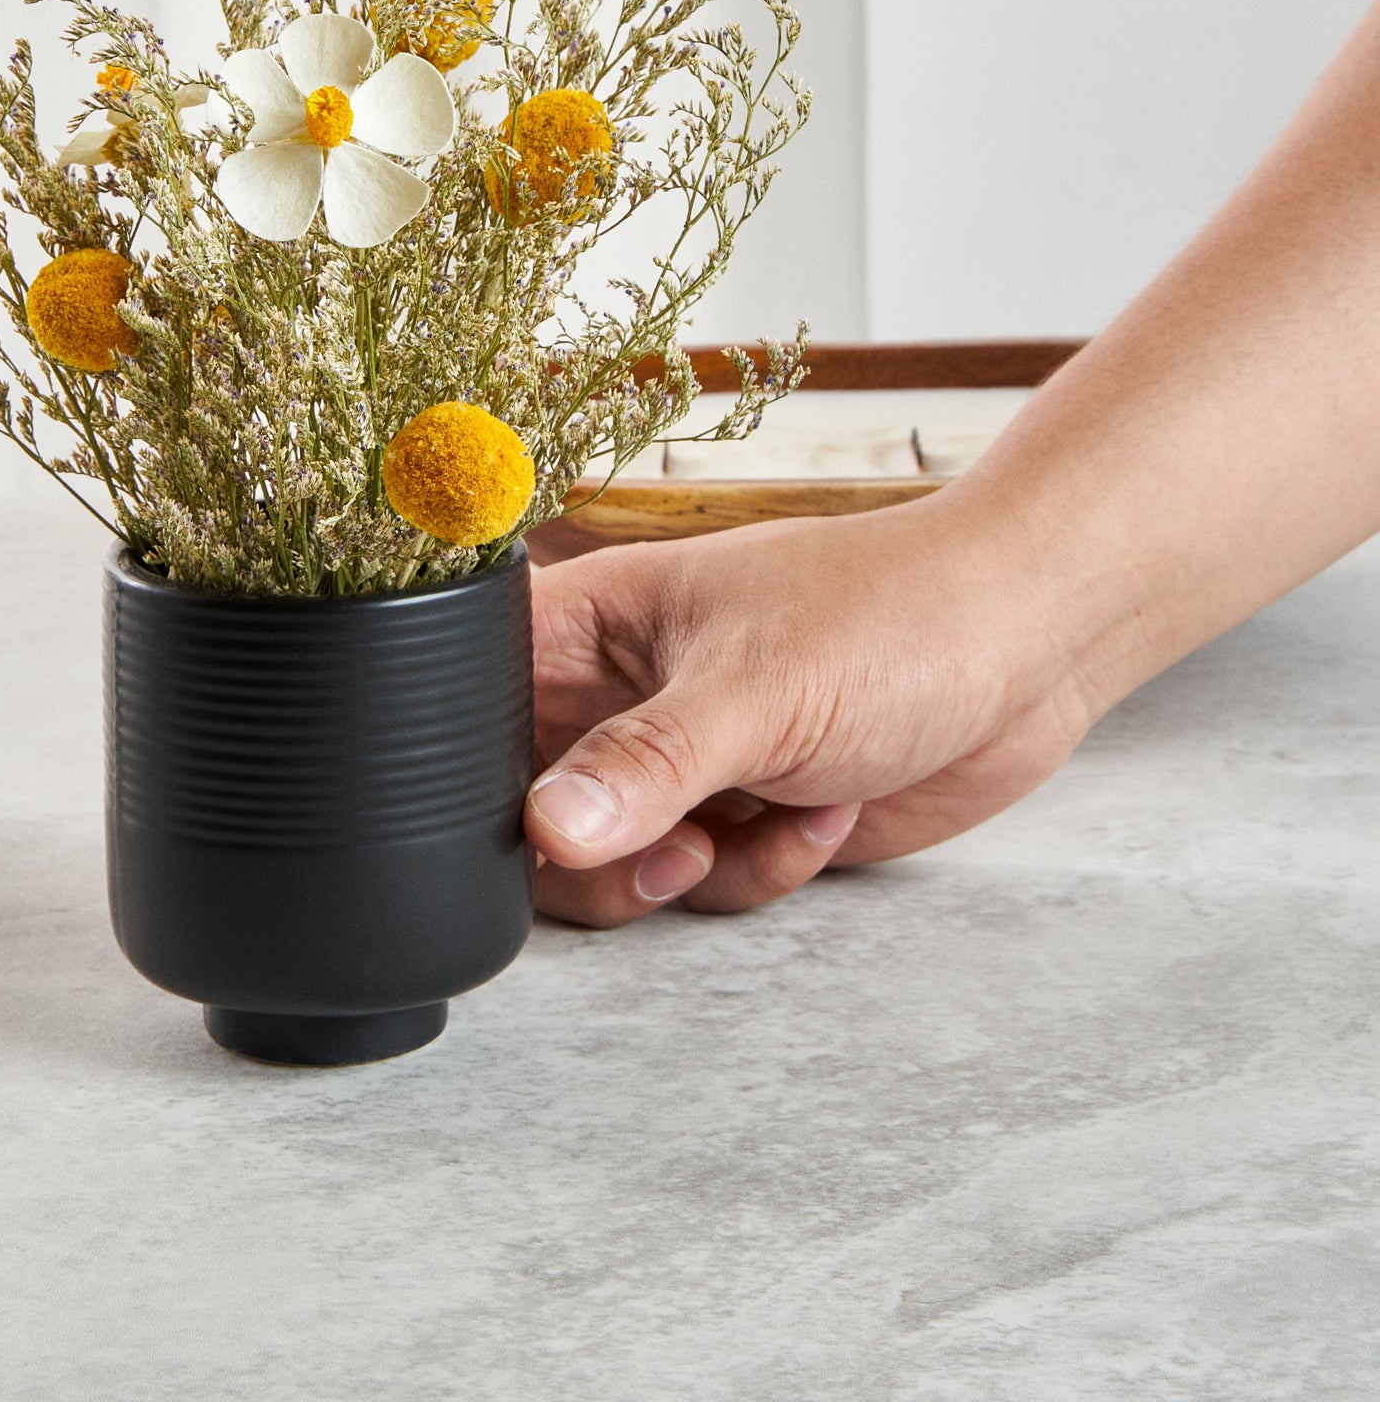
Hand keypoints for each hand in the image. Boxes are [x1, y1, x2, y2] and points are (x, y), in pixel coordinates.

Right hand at [524, 498, 1097, 923]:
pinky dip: (758, 873)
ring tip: (766, 818)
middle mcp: (616, 693)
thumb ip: (646, 765)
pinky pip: (697, 883)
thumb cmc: (894, 613)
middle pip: (523, 809)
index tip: (520, 817)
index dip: (469, 767)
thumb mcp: (758, 691)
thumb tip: (545, 829)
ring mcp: (676, 758)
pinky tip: (823, 812)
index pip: (469, 697)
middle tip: (674, 845)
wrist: (1027, 647)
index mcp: (590, 623)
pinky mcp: (737, 812)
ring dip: (690, 871)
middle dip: (595, 855)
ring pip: (607, 865)